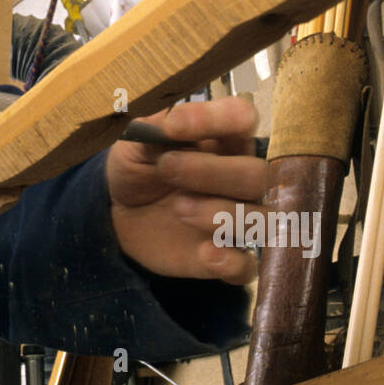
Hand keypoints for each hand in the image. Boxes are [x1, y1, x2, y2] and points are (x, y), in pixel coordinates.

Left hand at [106, 96, 267, 282]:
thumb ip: (158, 125)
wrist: (119, 214)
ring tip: (179, 208)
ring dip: (224, 214)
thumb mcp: (137, 140)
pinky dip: (233, 261)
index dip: (217, 118)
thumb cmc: (139, 166)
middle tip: (166, 168)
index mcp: (224, 138)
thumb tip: (175, 119)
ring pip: (264, 219)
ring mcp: (240, 219)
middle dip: (214, 172)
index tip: (173, 126)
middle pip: (259, 173)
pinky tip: (206, 253)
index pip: (243, 118)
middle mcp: (242, 176)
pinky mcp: (228, 258)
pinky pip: (249, 266)